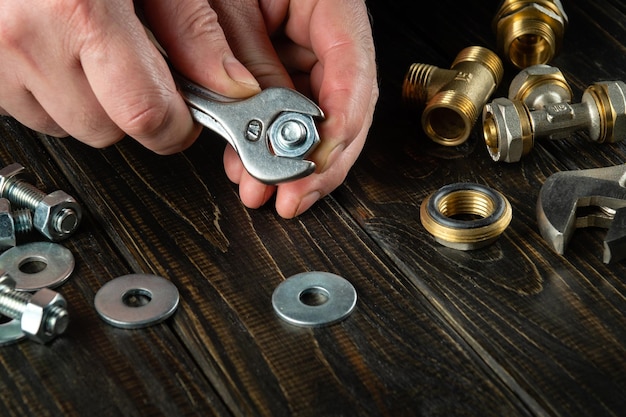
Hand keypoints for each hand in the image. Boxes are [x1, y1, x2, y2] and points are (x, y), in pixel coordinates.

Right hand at [0, 0, 259, 153]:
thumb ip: (194, 27)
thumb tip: (234, 85)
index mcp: (80, 8)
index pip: (145, 114)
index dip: (176, 125)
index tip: (186, 115)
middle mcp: (27, 34)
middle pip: (107, 130)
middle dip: (135, 111)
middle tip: (138, 65)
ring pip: (69, 127)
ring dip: (95, 104)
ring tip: (95, 48)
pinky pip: (32, 113)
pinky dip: (58, 93)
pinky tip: (64, 51)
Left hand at [210, 0, 378, 217]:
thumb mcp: (226, 0)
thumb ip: (240, 50)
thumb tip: (254, 108)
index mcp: (328, 2)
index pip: (353, 66)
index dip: (342, 123)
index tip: (317, 161)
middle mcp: (322, 31)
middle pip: (341, 104)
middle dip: (315, 160)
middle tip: (292, 193)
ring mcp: (303, 52)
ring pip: (312, 118)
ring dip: (288, 161)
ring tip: (260, 188)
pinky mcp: (280, 69)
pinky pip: (284, 114)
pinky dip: (265, 144)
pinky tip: (246, 165)